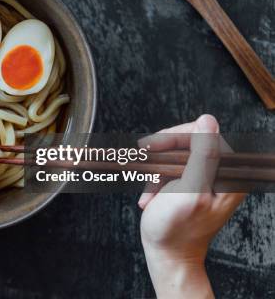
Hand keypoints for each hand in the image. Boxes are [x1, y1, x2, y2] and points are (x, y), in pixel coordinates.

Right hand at [137, 115, 244, 297]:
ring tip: (149, 191)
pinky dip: (154, 181)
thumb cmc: (177, 229)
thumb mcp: (190, 191)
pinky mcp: (190, 184)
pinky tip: (150, 197)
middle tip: (144, 162)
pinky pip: (169, 169)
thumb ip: (202, 155)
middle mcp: (221, 174)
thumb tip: (207, 120)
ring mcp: (205, 179)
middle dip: (162, 156)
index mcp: (229, 175)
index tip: (152, 146)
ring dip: (155, 171)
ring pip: (174, 155)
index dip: (175, 136)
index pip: (204, 134)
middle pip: (188, 142)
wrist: (167, 254)